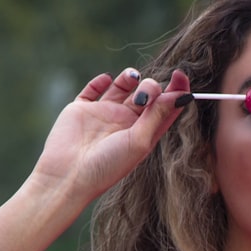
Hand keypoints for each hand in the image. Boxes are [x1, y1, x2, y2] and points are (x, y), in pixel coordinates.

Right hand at [30, 68, 190, 205]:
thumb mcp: (139, 141)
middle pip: (148, 94)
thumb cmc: (108, 165)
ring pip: (123, 87)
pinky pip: (93, 89)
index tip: (180, 75)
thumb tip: (179, 95)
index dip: (176, 91)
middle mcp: (126, 122)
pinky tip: (106, 79)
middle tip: (142, 96)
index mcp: (144, 133)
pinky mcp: (82, 109)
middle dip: (151, 86)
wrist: (70, 174)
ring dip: (130, 76)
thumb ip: (157, 116)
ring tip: (132, 77)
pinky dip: (100, 81)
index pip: (166, 108)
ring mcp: (104, 114)